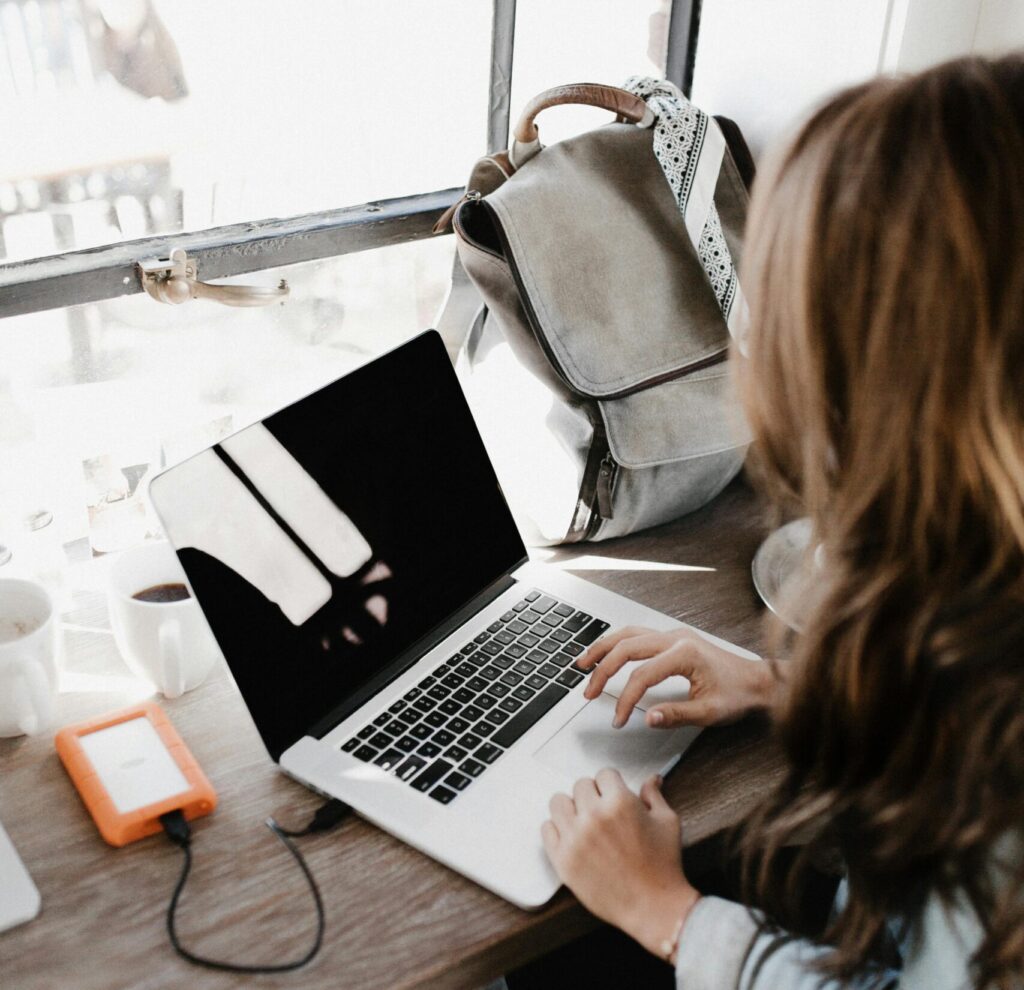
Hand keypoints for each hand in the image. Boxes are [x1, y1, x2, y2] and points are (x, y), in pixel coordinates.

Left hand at [541, 769, 698, 957]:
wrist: (653, 907)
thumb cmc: (663, 866)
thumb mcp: (667, 822)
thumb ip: (654, 796)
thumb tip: (652, 779)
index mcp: (620, 802)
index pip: (604, 774)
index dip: (612, 784)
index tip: (614, 794)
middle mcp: (594, 816)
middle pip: (580, 786)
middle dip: (593, 795)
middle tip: (602, 811)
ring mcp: (575, 838)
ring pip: (558, 802)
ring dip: (571, 808)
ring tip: (584, 820)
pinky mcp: (562, 859)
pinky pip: (546, 829)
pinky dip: (557, 829)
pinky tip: (572, 836)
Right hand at [577, 626, 777, 728]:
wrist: (758, 681)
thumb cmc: (738, 694)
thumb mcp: (710, 712)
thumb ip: (676, 715)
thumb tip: (648, 718)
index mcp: (684, 654)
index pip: (641, 675)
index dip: (625, 699)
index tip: (618, 719)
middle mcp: (675, 638)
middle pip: (626, 647)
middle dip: (602, 670)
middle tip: (588, 692)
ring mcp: (673, 635)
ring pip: (628, 634)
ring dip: (603, 648)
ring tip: (583, 663)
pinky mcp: (673, 638)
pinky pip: (637, 634)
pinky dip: (617, 643)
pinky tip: (606, 653)